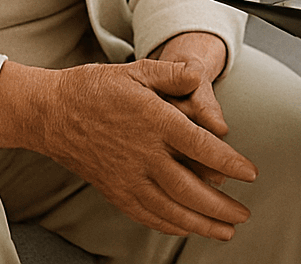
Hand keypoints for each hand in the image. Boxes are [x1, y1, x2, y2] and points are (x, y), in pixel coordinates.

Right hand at [0, 57, 256, 239]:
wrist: (51, 112)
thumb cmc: (95, 88)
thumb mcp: (138, 70)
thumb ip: (173, 74)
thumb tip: (201, 79)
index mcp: (154, 121)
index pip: (202, 147)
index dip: (230, 163)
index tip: (250, 174)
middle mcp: (143, 153)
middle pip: (190, 188)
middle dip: (221, 206)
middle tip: (243, 214)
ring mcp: (126, 176)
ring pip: (170, 208)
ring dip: (201, 223)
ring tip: (224, 231)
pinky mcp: (113, 189)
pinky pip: (146, 214)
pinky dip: (169, 225)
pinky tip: (186, 228)